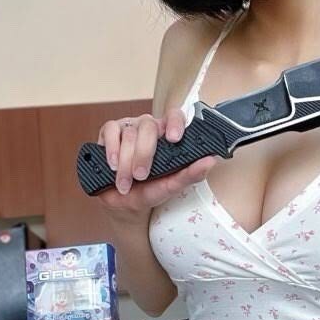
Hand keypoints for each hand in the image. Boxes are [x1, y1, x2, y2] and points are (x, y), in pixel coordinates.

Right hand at [95, 108, 220, 224]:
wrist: (122, 202)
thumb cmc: (149, 190)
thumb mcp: (171, 186)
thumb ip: (190, 175)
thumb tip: (210, 161)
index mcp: (167, 136)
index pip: (174, 116)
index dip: (175, 122)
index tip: (175, 138)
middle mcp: (149, 128)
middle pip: (148, 126)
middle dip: (144, 154)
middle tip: (141, 176)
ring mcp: (129, 128)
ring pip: (129, 133)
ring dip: (127, 161)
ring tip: (125, 182)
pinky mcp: (110, 131)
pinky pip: (110, 131)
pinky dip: (112, 149)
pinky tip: (113, 164)